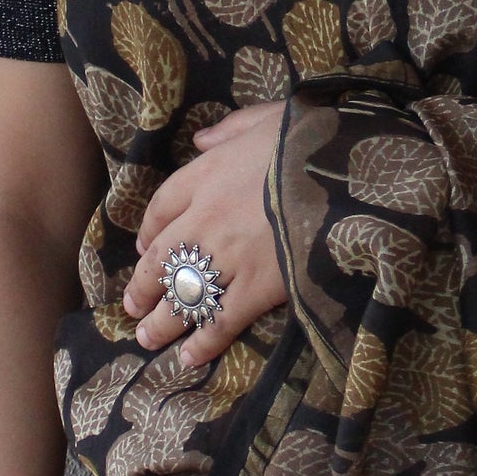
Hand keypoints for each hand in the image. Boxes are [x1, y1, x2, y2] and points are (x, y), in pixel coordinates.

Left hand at [121, 99, 289, 368]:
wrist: (344, 172)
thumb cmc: (312, 139)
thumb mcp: (269, 118)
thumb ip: (231, 130)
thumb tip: (202, 139)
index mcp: (206, 175)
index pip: (162, 206)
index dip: (149, 231)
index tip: (144, 248)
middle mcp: (206, 219)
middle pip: (162, 257)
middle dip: (143, 286)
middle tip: (131, 306)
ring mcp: (229, 256)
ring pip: (183, 294)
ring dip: (162, 321)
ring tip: (147, 338)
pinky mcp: (258, 286)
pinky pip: (222, 320)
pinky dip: (204, 341)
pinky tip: (190, 357)